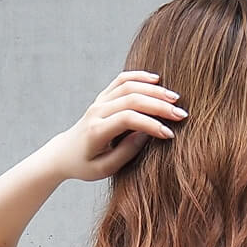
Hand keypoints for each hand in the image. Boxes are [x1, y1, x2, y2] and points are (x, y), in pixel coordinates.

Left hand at [49, 70, 185, 182]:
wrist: (64, 153)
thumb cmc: (86, 166)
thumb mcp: (104, 169)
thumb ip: (125, 152)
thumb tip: (146, 134)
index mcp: (97, 130)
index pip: (128, 119)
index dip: (151, 124)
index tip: (170, 134)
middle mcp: (97, 111)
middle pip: (132, 99)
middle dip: (159, 106)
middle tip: (181, 114)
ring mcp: (99, 101)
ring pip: (129, 86)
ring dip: (154, 90)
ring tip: (175, 98)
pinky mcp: (102, 96)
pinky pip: (122, 80)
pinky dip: (139, 76)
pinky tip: (157, 79)